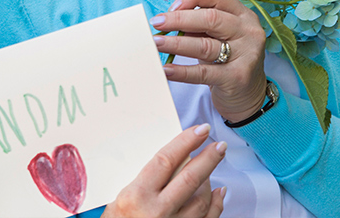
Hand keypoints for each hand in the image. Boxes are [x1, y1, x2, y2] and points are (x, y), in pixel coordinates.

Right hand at [102, 124, 226, 217]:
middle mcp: (156, 212)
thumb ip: (144, 182)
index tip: (199, 130)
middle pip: (189, 179)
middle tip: (219, 145)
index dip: (185, 142)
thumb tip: (173, 161)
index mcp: (136, 197)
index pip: (166, 161)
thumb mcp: (119, 200)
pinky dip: (216, 206)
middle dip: (208, 159)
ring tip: (212, 169)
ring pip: (201, 200)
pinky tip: (219, 194)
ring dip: (210, 181)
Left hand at [151, 0, 268, 122]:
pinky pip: (204, 73)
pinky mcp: (237, 78)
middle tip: (157, 23)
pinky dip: (182, 71)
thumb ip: (199, 25)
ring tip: (156, 43)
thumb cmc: (227, 59)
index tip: (171, 7)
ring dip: (176, 44)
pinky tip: (166, 70)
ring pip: (205, 45)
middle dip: (179, 19)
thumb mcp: (217, 36)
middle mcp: (248, 31)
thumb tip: (166, 19)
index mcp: (243, 15)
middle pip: (210, 19)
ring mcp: (246, 55)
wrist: (248, 94)